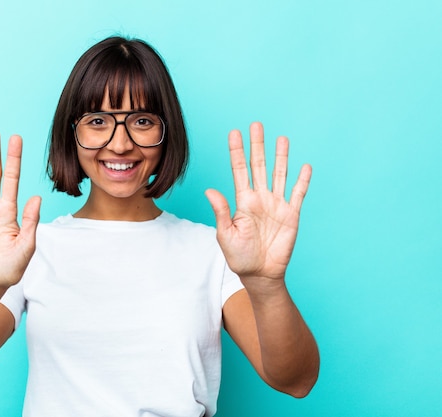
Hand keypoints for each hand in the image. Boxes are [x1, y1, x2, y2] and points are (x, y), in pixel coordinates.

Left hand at [205, 122, 310, 282]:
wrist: (260, 274)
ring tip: (282, 138)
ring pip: (280, 174)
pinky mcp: (292, 215)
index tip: (234, 132)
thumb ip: (221, 211)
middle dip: (258, 146)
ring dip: (281, 156)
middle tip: (257, 125)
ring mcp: (277, 205)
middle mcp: (260, 198)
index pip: (239, 170)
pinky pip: (298, 194)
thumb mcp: (226, 234)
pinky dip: (302, 180)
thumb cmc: (239, 256)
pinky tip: (304, 166)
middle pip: (259, 166)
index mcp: (243, 201)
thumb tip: (209, 190)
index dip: (237, 151)